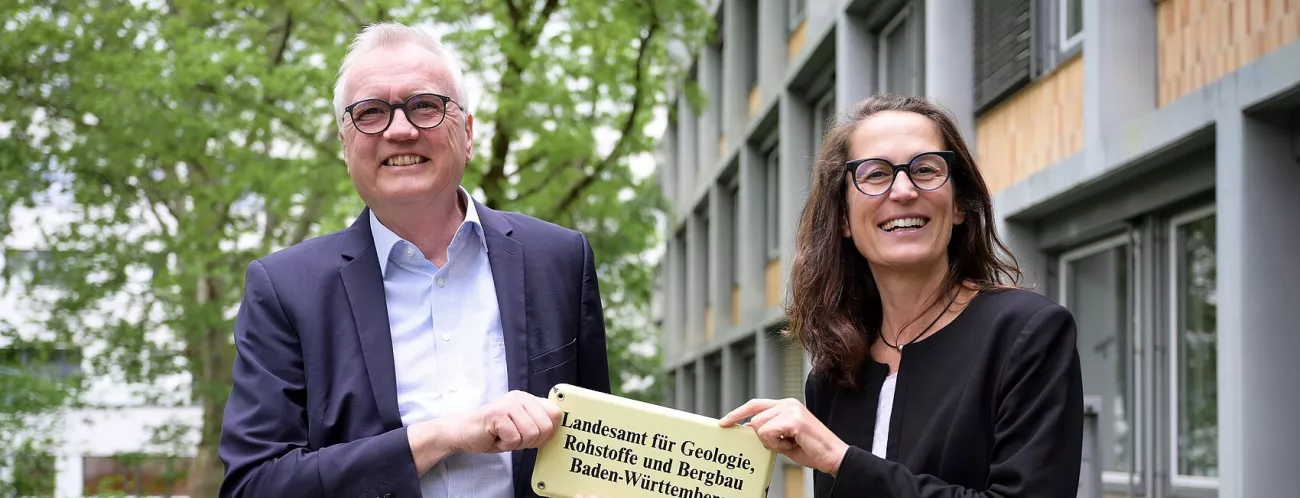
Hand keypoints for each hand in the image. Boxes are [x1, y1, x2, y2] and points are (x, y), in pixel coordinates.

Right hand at [457, 390, 563, 453]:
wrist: (463, 432)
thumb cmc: (492, 432)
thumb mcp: (521, 426)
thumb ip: (537, 424)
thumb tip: (556, 432)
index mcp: (529, 399)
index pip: (556, 413)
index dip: (549, 432)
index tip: (535, 438)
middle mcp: (521, 398)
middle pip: (545, 427)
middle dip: (531, 441)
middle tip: (515, 438)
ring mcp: (509, 404)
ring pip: (531, 434)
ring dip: (517, 443)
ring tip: (504, 437)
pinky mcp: (498, 414)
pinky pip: (514, 438)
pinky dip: (505, 445)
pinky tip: (496, 438)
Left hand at [718, 398, 849, 475]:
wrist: (834, 457)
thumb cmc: (812, 450)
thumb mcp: (784, 439)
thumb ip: (768, 431)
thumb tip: (748, 428)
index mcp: (786, 405)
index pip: (755, 405)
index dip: (737, 413)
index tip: (724, 422)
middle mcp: (787, 403)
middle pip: (755, 418)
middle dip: (764, 437)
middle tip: (786, 444)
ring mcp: (790, 409)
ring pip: (759, 426)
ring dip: (772, 442)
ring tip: (792, 443)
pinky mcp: (793, 419)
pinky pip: (768, 433)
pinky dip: (778, 444)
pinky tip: (794, 444)